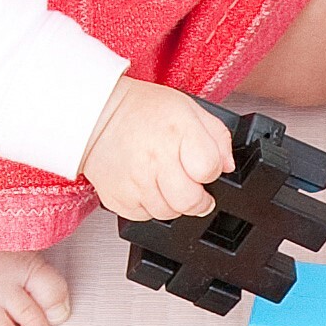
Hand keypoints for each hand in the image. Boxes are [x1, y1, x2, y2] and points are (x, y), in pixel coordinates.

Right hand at [83, 77, 238, 223]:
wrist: (96, 115)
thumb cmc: (142, 110)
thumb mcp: (189, 109)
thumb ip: (217, 136)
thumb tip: (228, 165)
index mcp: (178, 133)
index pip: (210, 170)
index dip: (211, 171)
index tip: (204, 168)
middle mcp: (156, 160)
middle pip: (191, 201)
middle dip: (199, 199)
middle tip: (194, 190)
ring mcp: (136, 182)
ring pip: (169, 213)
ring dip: (174, 203)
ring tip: (166, 183)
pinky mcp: (120, 199)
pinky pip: (145, 216)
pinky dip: (150, 206)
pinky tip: (147, 186)